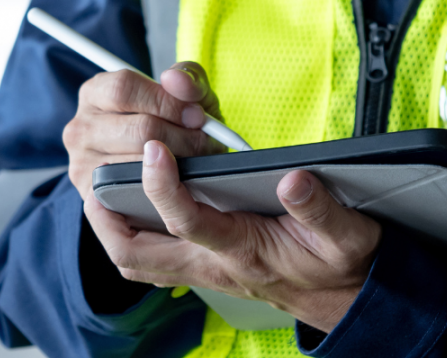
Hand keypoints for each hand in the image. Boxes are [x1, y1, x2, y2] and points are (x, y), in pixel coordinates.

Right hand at [64, 62, 225, 200]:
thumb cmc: (174, 125)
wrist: (167, 171)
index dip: (167, 101)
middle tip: (205, 142)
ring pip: (141, 165)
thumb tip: (174, 79)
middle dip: (183, 136)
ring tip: (198, 162)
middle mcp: (80, 129)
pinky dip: (163, 190)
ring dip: (180, 166)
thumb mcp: (186, 96)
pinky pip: (135, 194)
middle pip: (139, 129)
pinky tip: (179, 184)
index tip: (197, 115)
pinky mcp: (92, 198)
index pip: (124, 89)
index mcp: (95, 93)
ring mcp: (82, 165)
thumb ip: (187, 79)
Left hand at [84, 141, 382, 332]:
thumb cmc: (339, 265)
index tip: (158, 149)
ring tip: (103, 191)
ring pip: (137, 260)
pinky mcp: (203, 267)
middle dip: (108, 218)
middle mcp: (212, 264)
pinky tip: (133, 210)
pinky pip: (151, 260)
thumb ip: (322, 210)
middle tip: (99, 179)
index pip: (189, 222)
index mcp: (244, 249)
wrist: (342, 297)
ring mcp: (203, 270)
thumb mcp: (347, 236)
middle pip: (138, 254)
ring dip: (112, 228)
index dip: (165, 186)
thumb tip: (294, 180)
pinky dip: (132, 235)